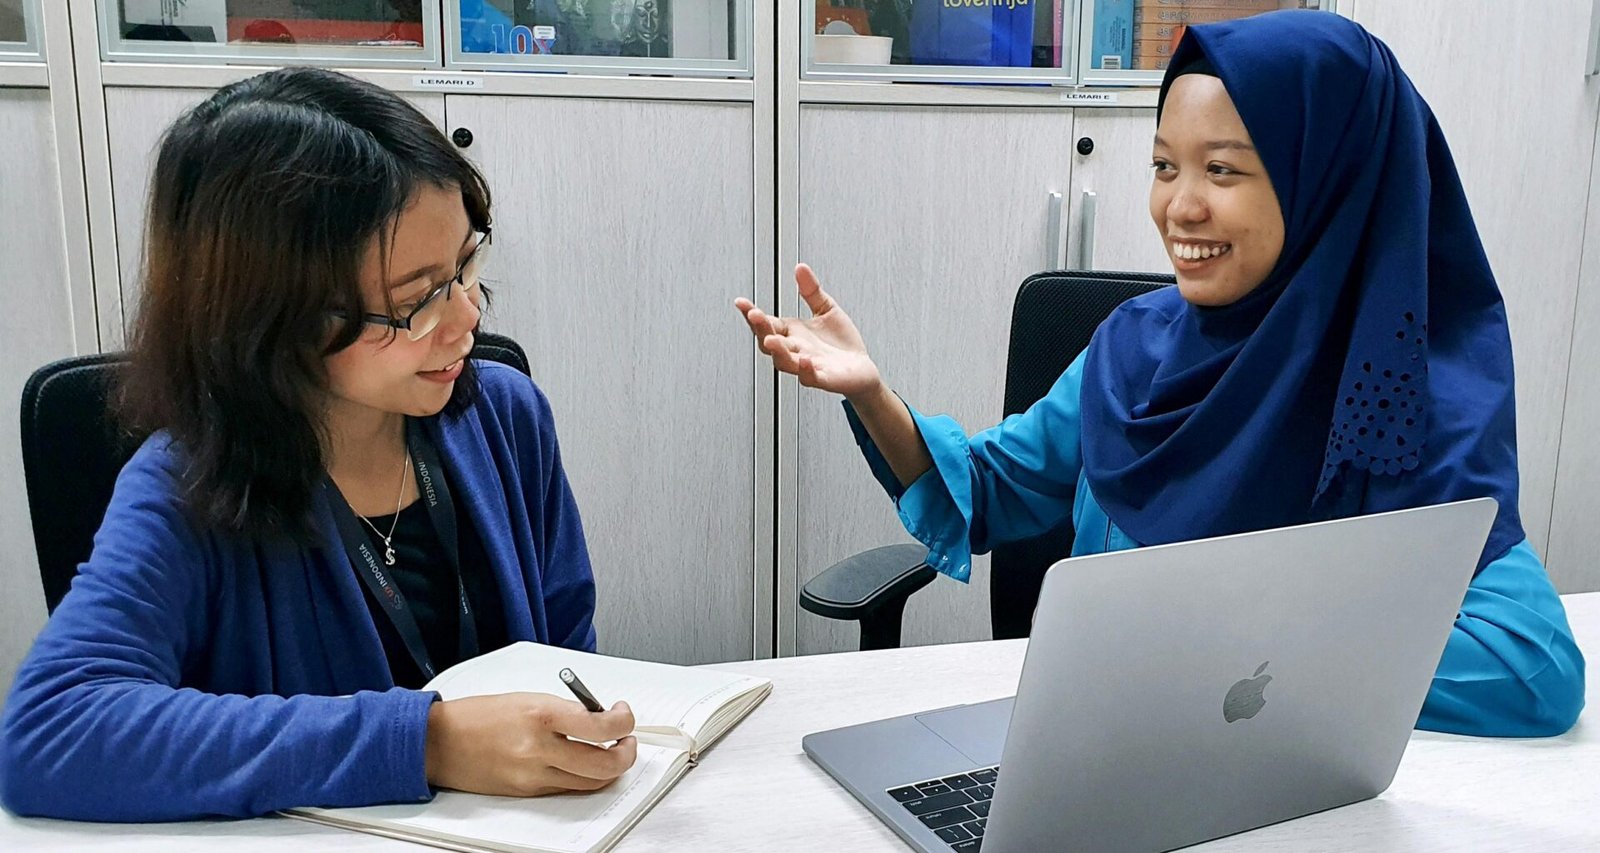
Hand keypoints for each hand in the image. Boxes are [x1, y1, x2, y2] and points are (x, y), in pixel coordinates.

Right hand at [424, 693, 637, 796]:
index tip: (623, 714)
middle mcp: (539, 749)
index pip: (603, 726)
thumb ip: (565, 709)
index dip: (624, 721)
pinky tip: (583, 762)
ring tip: (609, 750)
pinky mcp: (527, 792)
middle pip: (605, 764)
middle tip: (626, 738)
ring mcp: (533, 775)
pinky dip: (584, 777)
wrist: (438, 742)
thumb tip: (598, 717)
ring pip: (591, 782)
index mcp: (541, 715)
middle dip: (627, 752)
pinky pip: (569, 789)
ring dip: (610, 768)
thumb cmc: (477, 716)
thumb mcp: (527, 697)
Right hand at [735, 263, 884, 401]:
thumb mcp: (826, 309)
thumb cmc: (841, 343)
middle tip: (754, 316)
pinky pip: (810, 377)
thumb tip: (800, 268)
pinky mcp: (824, 378)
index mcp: (792, 333)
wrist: (861, 368)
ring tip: (771, 340)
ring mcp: (807, 365)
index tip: (741, 302)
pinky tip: (805, 360)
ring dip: (777, 351)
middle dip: (760, 329)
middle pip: (770, 342)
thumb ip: (811, 291)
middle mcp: (796, 350)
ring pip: (785, 362)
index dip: (752, 314)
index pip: (767, 323)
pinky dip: (805, 370)